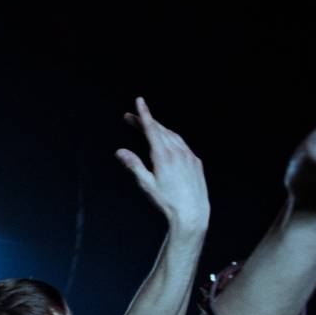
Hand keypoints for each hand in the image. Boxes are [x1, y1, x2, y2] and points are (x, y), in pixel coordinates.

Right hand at [116, 98, 209, 235]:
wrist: (192, 213)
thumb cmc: (167, 201)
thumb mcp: (147, 184)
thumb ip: (134, 165)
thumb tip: (120, 152)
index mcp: (163, 155)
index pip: (151, 128)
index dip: (144, 113)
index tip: (139, 101)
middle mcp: (177, 151)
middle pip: (160, 129)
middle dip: (145, 121)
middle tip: (131, 118)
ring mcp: (188, 155)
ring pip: (172, 136)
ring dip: (158, 129)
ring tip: (146, 128)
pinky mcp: (195, 161)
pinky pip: (182, 144)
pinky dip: (171, 139)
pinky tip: (166, 143)